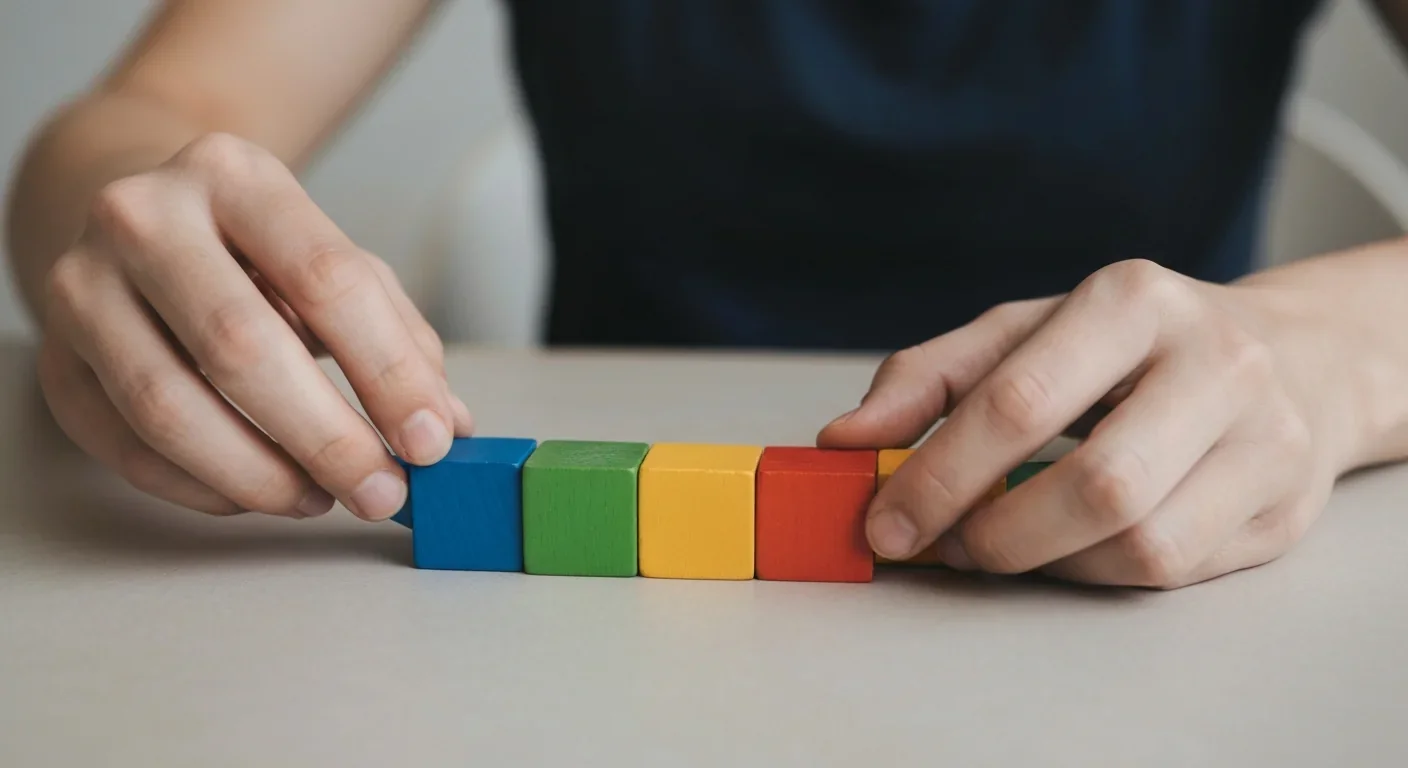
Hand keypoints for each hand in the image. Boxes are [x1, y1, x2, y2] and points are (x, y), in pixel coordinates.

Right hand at [37, 133, 472, 519]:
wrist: (139, 217)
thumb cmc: (255, 249)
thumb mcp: (334, 260)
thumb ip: (397, 337)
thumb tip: (445, 426)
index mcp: (236, 176)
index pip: (326, 279)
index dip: (386, 371)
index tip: (427, 441)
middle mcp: (144, 217)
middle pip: (240, 347)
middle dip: (325, 438)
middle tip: (380, 490)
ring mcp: (83, 286)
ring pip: (169, 408)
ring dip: (260, 475)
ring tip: (322, 497)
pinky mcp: (54, 359)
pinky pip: (128, 447)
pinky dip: (202, 488)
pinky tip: (256, 494)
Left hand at [819, 259, 1349, 588]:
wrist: (1293, 358)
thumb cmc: (1129, 348)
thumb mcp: (1024, 334)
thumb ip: (929, 379)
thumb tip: (844, 439)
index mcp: (1131, 301)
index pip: (1020, 401)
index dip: (938, 476)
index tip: (885, 524)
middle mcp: (1214, 361)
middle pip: (1095, 485)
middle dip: (996, 534)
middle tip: (946, 545)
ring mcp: (1265, 438)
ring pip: (1141, 543)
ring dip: (1046, 563)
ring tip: (1006, 541)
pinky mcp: (1285, 509)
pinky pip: (1172, 572)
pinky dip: (1096, 574)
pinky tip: (1070, 547)